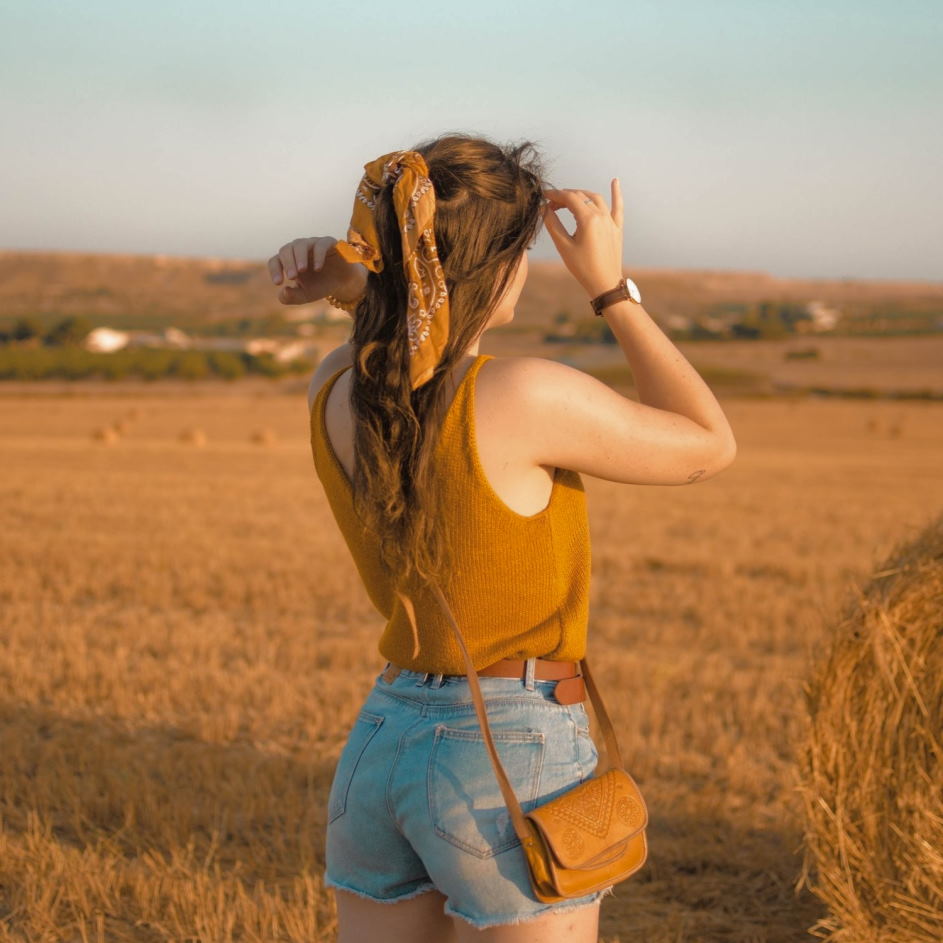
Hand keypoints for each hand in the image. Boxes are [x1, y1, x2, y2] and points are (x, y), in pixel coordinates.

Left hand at [266, 236, 367, 307]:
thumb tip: (283, 292)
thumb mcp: (306, 295)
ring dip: (299, 257)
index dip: (275, 270)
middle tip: (292, 277)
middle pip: (286, 250)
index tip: (278, 283)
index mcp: (290, 260)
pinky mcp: (328, 242)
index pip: (276, 260)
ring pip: (300, 244)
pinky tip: (317, 268)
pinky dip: (317, 255)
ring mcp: (313, 244)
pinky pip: (320, 245)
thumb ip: (292, 297)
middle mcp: (299, 249)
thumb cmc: (321, 286)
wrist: (344, 282)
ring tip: (301, 271)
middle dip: (287, 264)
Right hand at [541, 180, 623, 297]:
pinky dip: (616, 193)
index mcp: (588, 219)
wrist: (605, 283)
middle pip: (581, 196)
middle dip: (564, 197)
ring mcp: (611, 221)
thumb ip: (553, 224)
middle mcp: (601, 216)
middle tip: (551, 204)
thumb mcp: (564, 246)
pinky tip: (615, 181)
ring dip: (581, 195)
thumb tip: (544, 209)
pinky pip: (617, 206)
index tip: (544, 196)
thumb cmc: (583, 267)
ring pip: (595, 198)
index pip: (569, 198)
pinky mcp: (616, 227)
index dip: (555, 195)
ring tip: (568, 199)